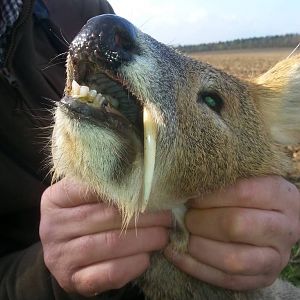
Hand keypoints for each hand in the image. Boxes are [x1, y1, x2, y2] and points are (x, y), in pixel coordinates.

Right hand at [40, 178, 171, 296]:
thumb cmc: (83, 216)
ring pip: (112, 244)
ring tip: (163, 234)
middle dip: (145, 216)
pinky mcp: (72, 280)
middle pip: (108, 216)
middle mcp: (52, 227)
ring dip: (145, 239)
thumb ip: (104, 186)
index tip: (152, 192)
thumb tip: (145, 179)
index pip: (93, 188)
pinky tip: (147, 257)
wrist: (65, 252)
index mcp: (55, 199)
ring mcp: (60, 256)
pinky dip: (133, 264)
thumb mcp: (85, 197)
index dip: (128, 190)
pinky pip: (109, 272)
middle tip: (166, 216)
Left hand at [164, 176, 299, 290]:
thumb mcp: (246, 178)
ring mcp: (276, 258)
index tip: (191, 196)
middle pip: (235, 225)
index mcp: (280, 195)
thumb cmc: (253, 194)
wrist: (276, 220)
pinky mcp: (263, 278)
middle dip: (201, 221)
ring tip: (183, 234)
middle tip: (187, 216)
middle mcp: (284, 228)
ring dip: (198, 247)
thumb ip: (220, 180)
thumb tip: (183, 187)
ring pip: (232, 260)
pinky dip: (195, 267)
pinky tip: (176, 253)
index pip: (242, 192)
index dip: (209, 196)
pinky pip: (226, 280)